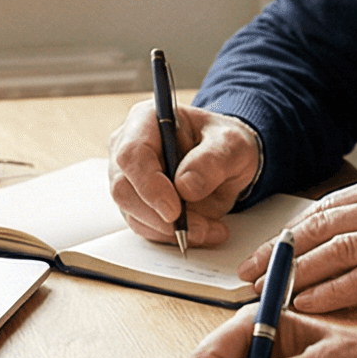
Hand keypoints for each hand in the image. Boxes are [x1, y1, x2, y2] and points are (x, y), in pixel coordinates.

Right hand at [110, 100, 260, 247]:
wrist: (227, 161)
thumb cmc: (225, 144)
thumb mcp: (232, 144)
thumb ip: (213, 159)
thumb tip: (186, 186)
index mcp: (147, 121)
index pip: (132, 154)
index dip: (149, 185)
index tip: (174, 210)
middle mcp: (128, 147)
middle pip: (123, 188)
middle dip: (160, 216)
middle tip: (198, 227)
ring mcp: (129, 178)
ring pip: (132, 214)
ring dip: (170, 230)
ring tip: (209, 229)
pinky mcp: (136, 203)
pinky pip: (145, 227)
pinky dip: (173, 236)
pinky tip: (202, 231)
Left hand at [240, 173, 356, 312]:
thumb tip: (329, 246)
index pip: (325, 208)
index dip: (289, 234)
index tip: (263, 254)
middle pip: (321, 226)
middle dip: (279, 254)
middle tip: (248, 276)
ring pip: (335, 251)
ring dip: (296, 275)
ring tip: (269, 294)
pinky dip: (330, 291)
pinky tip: (307, 304)